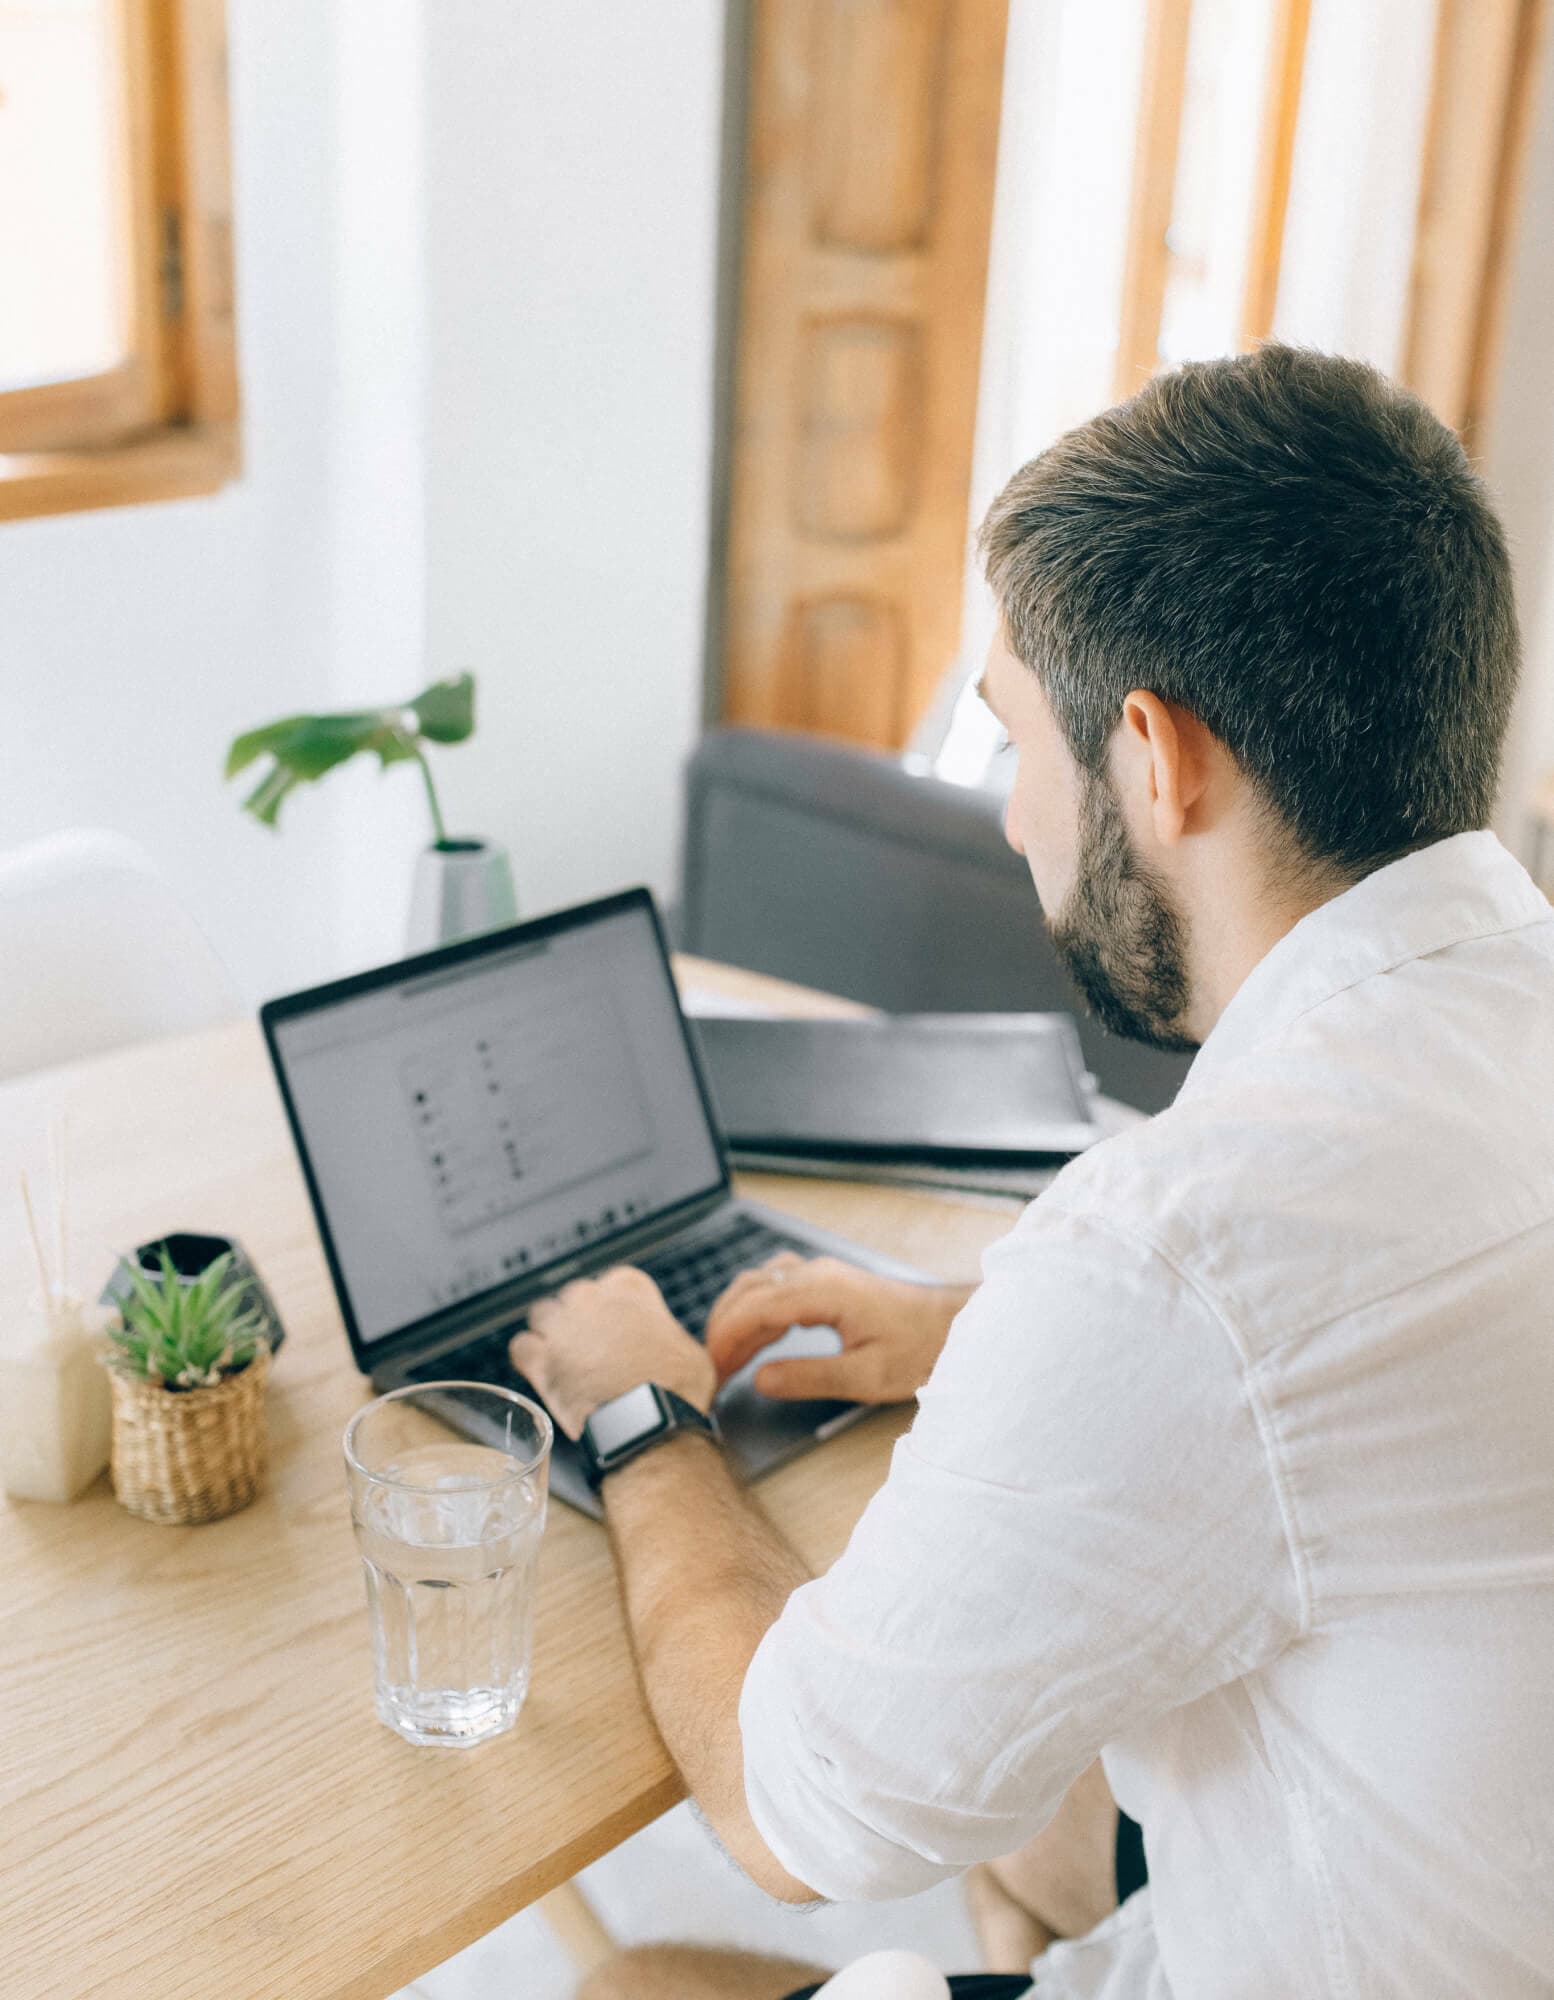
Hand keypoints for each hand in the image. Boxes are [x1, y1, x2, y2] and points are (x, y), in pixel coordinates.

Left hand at [509, 1266, 715, 1439]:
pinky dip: (530, 1359)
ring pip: (542, 1316)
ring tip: (565, 1363)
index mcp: (629, 1286)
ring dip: (551, 1335)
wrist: (649, 1421)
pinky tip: (543, 1373)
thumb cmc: (676, 1388)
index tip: (616, 1331)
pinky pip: (521, 1346)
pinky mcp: (541, 1358)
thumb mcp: (688, 1349)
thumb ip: (666, 1336)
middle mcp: (591, 1297)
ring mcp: (561, 1325)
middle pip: (573, 1298)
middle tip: (591, 1352)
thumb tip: (665, 1347)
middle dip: (579, 1321)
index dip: (611, 1311)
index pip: (610, 1285)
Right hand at [703, 1254, 971, 1405]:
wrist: (953, 1326)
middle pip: (749, 1291)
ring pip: (758, 1285)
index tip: (709, 1370)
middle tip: (710, 1371)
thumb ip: (809, 1377)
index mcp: (823, 1290)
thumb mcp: (866, 1376)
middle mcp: (816, 1273)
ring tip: (724, 1361)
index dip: (725, 1338)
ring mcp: (821, 1274)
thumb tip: (759, 1379)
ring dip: (736, 1318)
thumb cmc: (918, 1349)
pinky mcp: (826, 1282)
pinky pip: (776, 1288)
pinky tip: (754, 1342)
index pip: (754, 1307)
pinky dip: (756, 1312)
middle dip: (723, 1329)